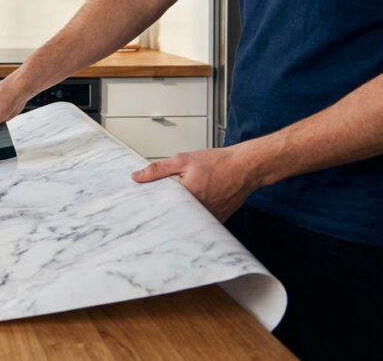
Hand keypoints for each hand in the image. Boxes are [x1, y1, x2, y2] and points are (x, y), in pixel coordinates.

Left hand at [130, 145, 261, 221]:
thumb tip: (137, 177)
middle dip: (164, 210)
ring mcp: (209, 217)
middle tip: (155, 207)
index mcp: (186, 196)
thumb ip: (157, 169)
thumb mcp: (182, 160)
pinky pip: (201, 222)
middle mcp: (198, 211)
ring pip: (187, 220)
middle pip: (172, 216)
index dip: (150, 205)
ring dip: (179, 214)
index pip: (160, 206)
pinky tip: (192, 207)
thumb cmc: (218, 163)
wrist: (245, 167)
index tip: (140, 206)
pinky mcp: (218, 219)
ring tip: (177, 206)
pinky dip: (194, 215)